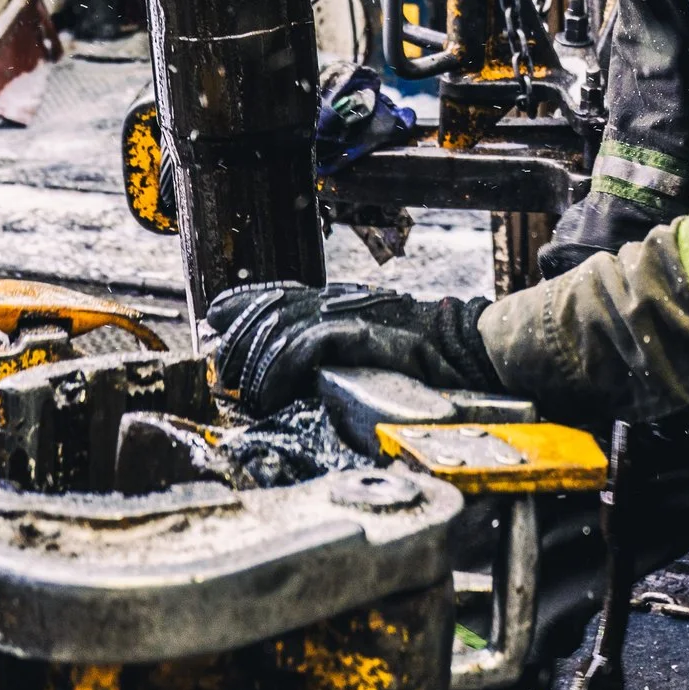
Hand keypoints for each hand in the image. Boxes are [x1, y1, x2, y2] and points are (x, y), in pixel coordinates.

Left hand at [207, 281, 493, 417]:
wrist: (473, 351)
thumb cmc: (425, 359)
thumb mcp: (369, 346)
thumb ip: (327, 348)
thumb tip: (289, 369)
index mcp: (337, 300)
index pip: (274, 294)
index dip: (239, 309)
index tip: (215, 328)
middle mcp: (338, 300)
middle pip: (268, 310)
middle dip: (237, 344)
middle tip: (225, 375)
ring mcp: (351, 314)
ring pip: (279, 329)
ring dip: (256, 366)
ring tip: (250, 395)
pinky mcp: (362, 335)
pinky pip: (306, 346)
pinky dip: (281, 370)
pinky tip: (273, 393)